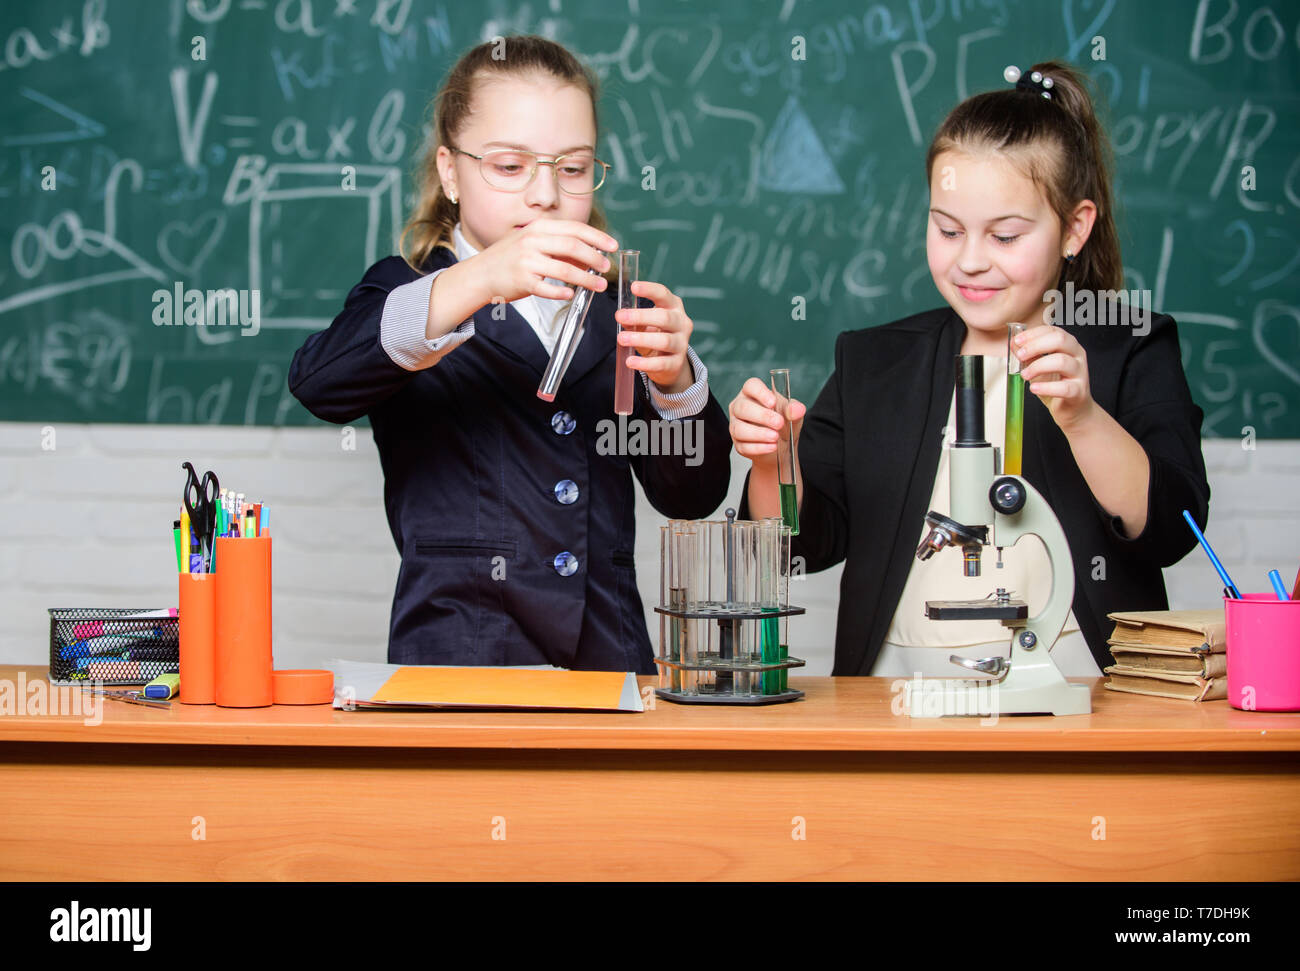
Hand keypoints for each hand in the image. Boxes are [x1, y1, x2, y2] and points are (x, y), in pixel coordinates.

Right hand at [471, 218, 616, 303]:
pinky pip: (548, 288)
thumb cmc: (510, 258)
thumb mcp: (533, 243)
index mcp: (538, 228)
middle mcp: (532, 241)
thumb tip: (589, 255)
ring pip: (565, 269)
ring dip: (586, 279)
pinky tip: (572, 294)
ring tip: (599, 286)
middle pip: (573, 246)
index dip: (597, 237)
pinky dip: (562, 292)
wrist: (480, 274)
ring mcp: (526, 261)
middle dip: (595, 257)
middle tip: (607, 268)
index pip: (574, 228)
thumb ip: (559, 246)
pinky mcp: (522, 281)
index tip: (612, 246)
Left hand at [615, 281, 694, 392]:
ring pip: (664, 340)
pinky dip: (644, 363)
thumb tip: (621, 316)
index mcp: (673, 307)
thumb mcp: (644, 325)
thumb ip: (633, 320)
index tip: (633, 287)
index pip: (664, 294)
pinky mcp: (677, 363)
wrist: (670, 363)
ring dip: (640, 339)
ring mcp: (682, 344)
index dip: (649, 290)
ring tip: (621, 339)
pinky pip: (661, 363)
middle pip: (664, 317)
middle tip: (619, 316)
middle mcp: (681, 323)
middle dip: (641, 316)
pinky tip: (630, 361)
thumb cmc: (655, 336)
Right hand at [728, 377, 806, 466]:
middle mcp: (739, 407)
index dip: (760, 393)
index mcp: (752, 393)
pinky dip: (759, 447)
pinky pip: (743, 446)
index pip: (750, 386)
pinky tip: (772, 446)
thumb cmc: (783, 423)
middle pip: (742, 408)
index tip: (773, 403)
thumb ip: (794, 410)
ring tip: (775, 437)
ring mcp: (736, 425)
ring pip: (739, 429)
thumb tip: (796, 409)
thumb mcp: (792, 415)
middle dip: (762, 416)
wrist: (782, 445)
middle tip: (779, 423)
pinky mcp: (737, 444)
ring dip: (759, 434)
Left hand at [1015, 324, 1096, 430]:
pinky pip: (1064, 387)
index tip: (1017, 340)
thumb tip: (1014, 343)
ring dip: (1038, 366)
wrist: (1072, 409)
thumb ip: (1028, 355)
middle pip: (1060, 340)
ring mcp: (1080, 373)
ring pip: (1062, 361)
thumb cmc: (1056, 385)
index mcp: (1068, 345)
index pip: (1053, 330)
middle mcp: (1077, 355)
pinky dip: (1046, 387)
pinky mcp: (1078, 392)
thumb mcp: (1039, 367)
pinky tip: (1034, 388)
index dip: (1033, 334)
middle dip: (1036, 346)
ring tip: (1024, 375)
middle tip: (1020, 356)